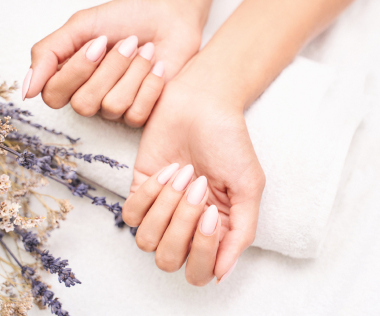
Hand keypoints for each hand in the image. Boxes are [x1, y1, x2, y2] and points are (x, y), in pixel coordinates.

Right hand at [23, 0, 202, 125]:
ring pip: (112, 107)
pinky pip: (137, 114)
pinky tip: (158, 66)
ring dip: (133, 73)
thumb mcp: (81, 26)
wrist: (167, 17)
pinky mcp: (141, 113)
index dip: (77, 71)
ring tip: (147, 50)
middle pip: (84, 104)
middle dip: (110, 68)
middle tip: (129, 42)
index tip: (99, 41)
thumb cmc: (124, 19)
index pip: (53, 95)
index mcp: (68, 77)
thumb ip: (49, 54)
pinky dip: (150, 85)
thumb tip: (25, 91)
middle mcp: (89, 97)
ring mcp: (114, 109)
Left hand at [122, 74, 264, 285]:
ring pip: (146, 240)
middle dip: (181, 225)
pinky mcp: (140, 190)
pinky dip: (148, 193)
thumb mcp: (248, 187)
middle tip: (198, 186)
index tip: (210, 213)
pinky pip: (131, 214)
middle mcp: (186, 226)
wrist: (203, 104)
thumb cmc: (229, 142)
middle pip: (169, 259)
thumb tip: (222, 275)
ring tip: (183, 174)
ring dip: (165, 206)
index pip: (199, 271)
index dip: (201, 250)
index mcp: (214, 231)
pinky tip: (166, 170)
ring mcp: (161, 210)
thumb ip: (241, 233)